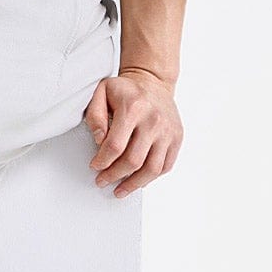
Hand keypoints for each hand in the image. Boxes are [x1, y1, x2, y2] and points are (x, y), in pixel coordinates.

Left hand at [83, 67, 182, 197]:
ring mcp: (168, 131)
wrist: (153, 82)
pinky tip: (138, 181)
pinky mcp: (177, 138)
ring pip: (151, 169)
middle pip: (133, 160)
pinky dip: (150, 178)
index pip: (115, 145)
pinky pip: (165, 166)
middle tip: (102, 181)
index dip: (102, 161)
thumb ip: (95, 116)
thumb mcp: (101, 93)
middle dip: (114, 175)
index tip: (94, 167)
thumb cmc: (125, 90)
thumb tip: (100, 141)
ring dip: (133, 184)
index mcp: (133, 108)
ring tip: (120, 190)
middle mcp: (154, 120)